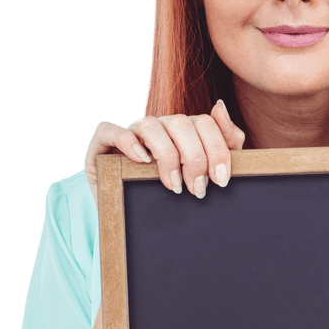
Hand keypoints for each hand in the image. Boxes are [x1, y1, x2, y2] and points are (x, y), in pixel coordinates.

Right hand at [83, 100, 245, 206]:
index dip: (216, 149)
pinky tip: (143, 162)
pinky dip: (127, 142)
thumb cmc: (173, 194)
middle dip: (195, 158)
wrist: (134, 222)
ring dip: (167, 156)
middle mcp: (157, 127)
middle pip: (181, 123)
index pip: (204, 123)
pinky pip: (109, 130)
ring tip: (174, 186)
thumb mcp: (206, 172)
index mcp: (183, 130)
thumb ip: (225, 143)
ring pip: (150, 125)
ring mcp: (130, 133)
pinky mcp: (102, 145)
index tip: (221, 180)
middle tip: (198, 189)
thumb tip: (220, 106)